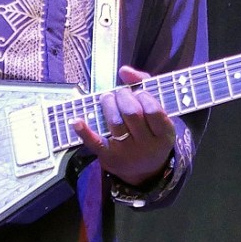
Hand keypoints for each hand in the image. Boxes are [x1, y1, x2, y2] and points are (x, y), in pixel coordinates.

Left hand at [72, 66, 175, 186]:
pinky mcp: (109, 158)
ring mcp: (126, 153)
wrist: (145, 171)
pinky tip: (76, 120)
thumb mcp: (158, 113)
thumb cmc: (151, 133)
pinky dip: (84, 131)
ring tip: (107, 98)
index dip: (143, 96)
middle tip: (119, 93)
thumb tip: (124, 70)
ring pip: (115, 122)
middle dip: (123, 97)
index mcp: (164, 135)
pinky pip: (95, 142)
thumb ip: (145, 85)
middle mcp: (146, 146)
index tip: (139, 92)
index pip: (153, 111)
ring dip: (108, 104)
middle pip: (132, 113)